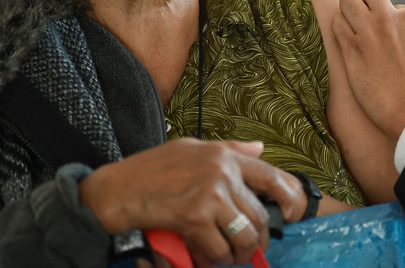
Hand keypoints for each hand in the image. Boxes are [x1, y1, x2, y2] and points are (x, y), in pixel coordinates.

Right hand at [79, 138, 305, 267]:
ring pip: (244, 235)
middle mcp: (222, 172)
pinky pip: (219, 249)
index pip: (269, 175)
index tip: (291, 212)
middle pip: (259, 214)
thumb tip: (261, 148)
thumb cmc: (148, 170)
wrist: (114, 191)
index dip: (287, 196)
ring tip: (228, 260)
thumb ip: (228, 149)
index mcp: (223, 155)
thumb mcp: (190, 148)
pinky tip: (206, 261)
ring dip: (239, 255)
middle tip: (248, 251)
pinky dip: (214, 261)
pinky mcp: (195, 216)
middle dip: (257, 239)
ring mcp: (210, 194)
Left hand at [332, 0, 404, 139]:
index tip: (389, 39)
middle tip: (365, 23)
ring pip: (347, 0)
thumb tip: (391, 24)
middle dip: (365, 1)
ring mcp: (369, 30)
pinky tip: (347, 45)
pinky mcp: (351, 46)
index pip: (393, 4)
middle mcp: (390, 17)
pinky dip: (339, 30)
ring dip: (348, 13)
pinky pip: (336, 23)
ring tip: (353, 32)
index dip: (388, 20)